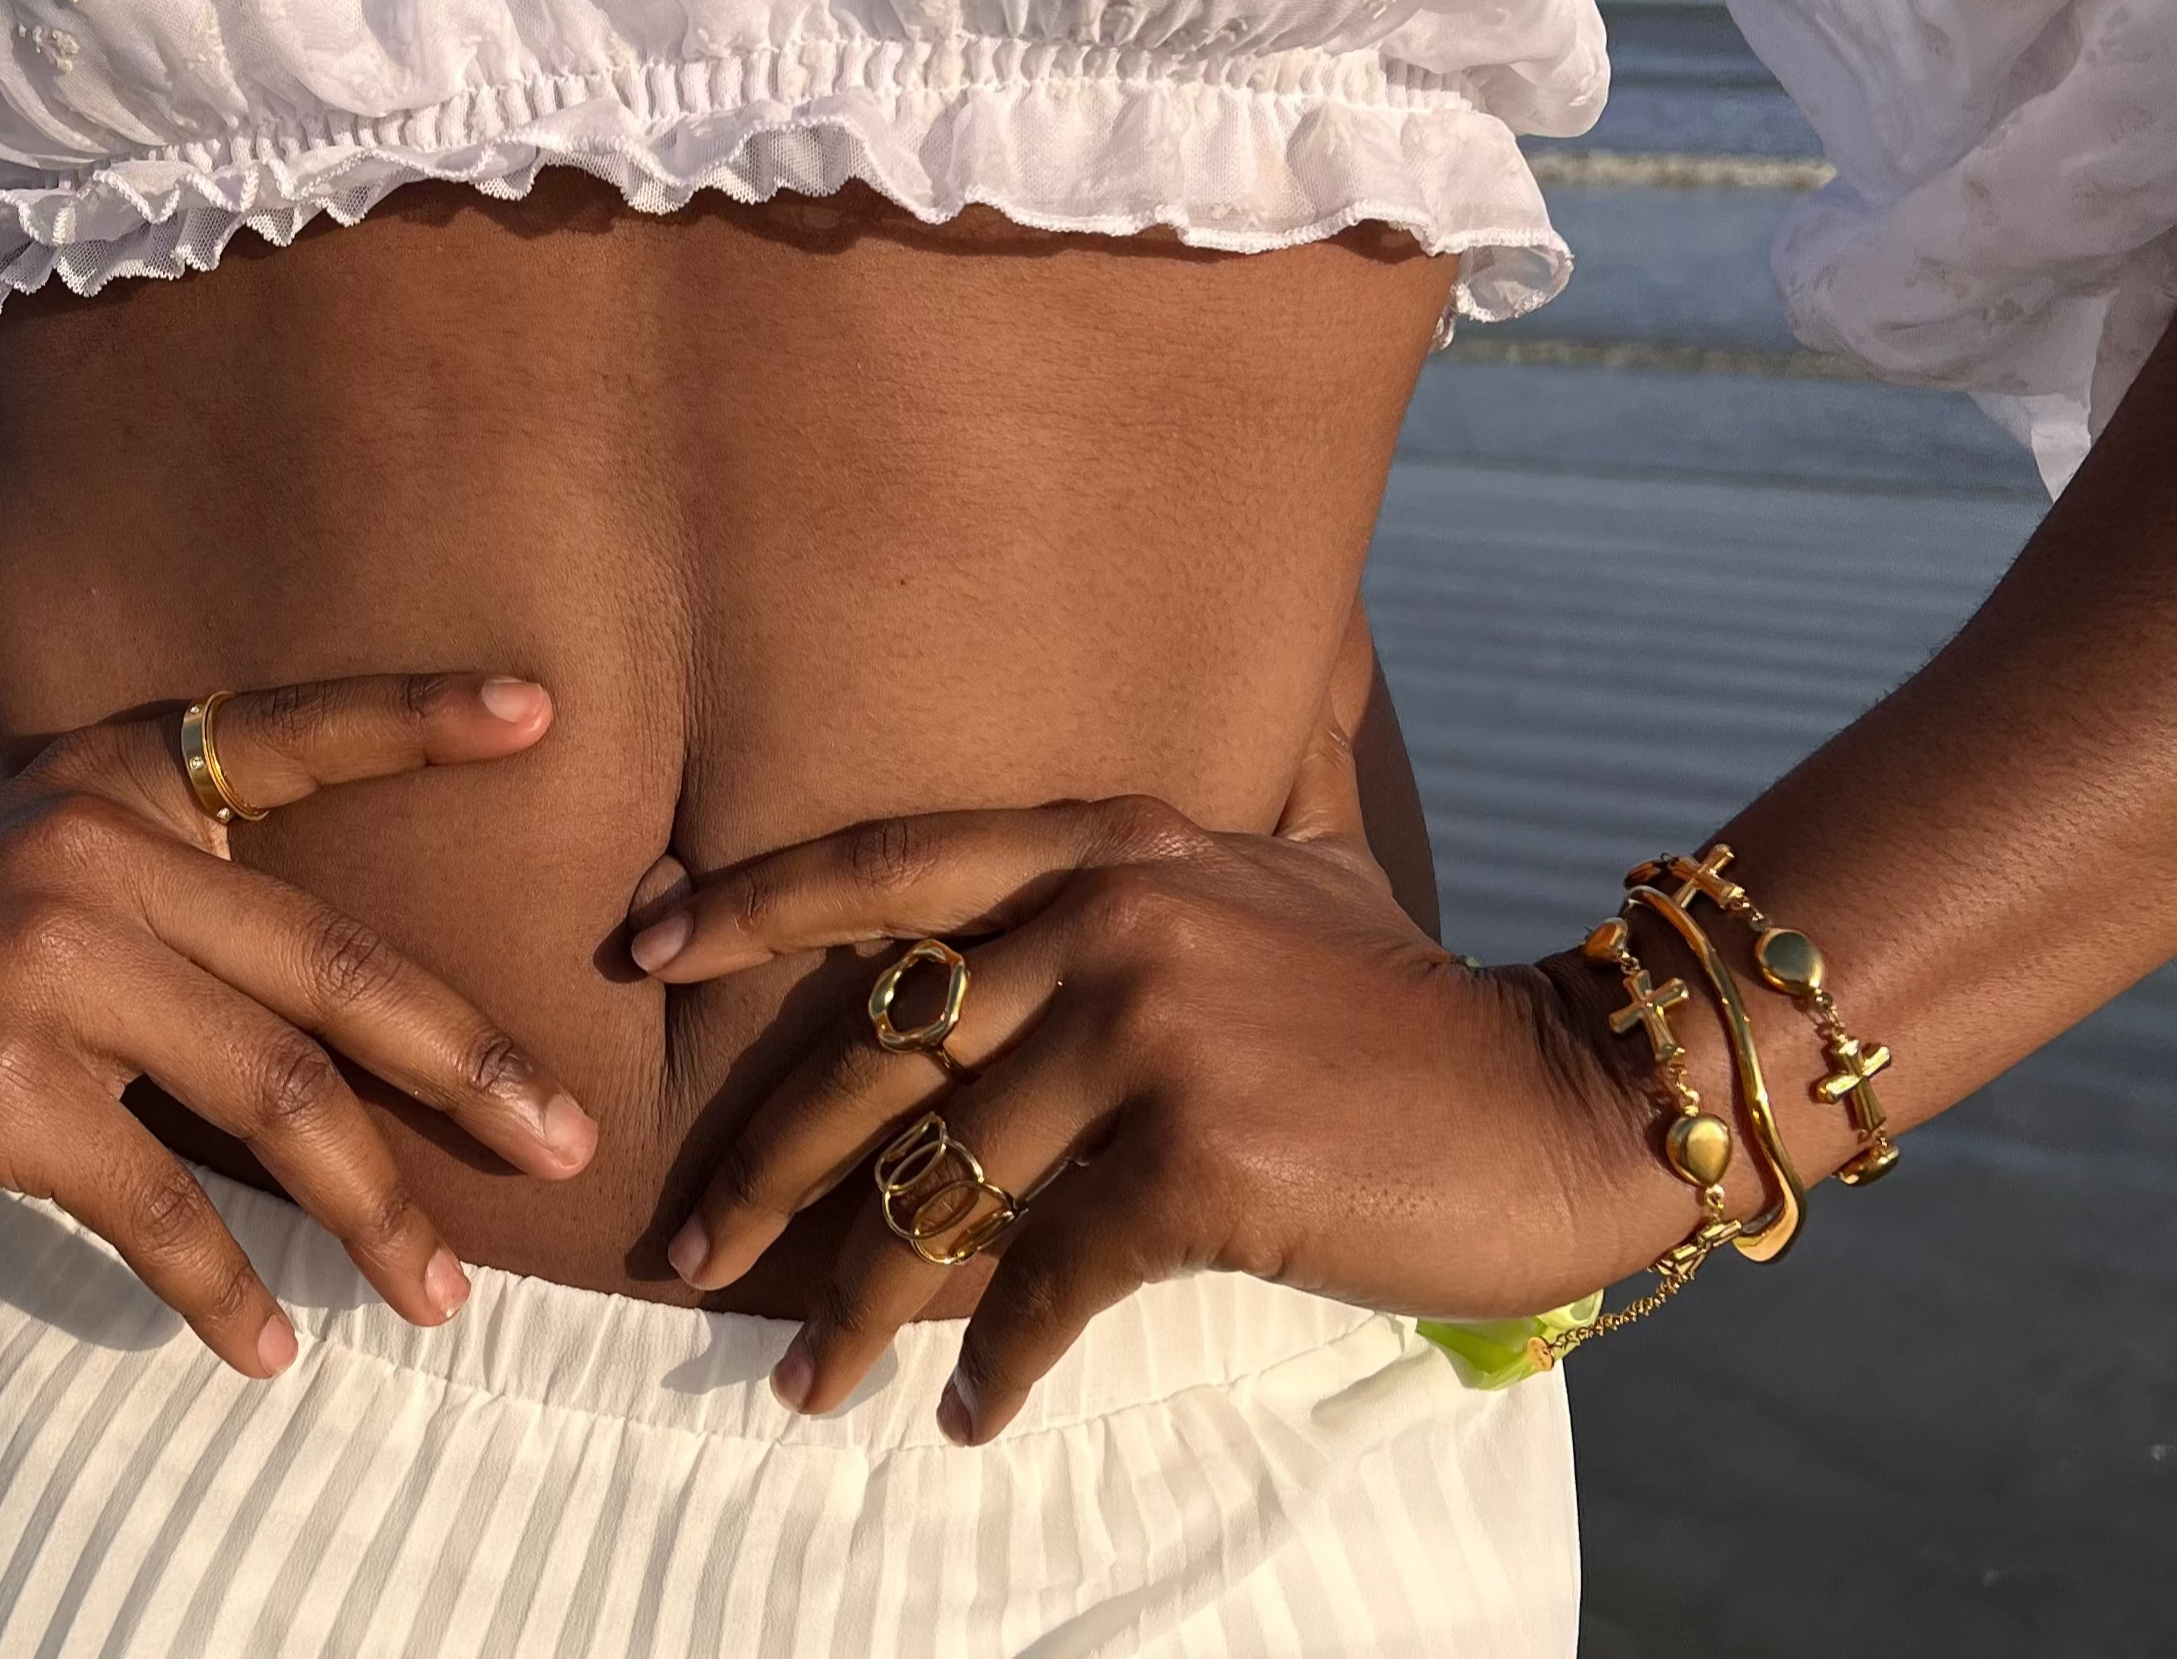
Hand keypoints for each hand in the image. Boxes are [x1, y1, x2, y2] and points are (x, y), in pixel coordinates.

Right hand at [0, 674, 598, 1378]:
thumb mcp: (37, 862)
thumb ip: (170, 882)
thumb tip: (344, 1002)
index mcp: (114, 778)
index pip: (286, 735)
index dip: (415, 719)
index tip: (541, 711)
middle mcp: (93, 850)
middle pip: (331, 968)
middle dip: (466, 1066)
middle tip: (563, 1138)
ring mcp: (48, 964)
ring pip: (272, 1094)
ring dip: (371, 1207)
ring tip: (439, 1292)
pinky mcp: (3, 1087)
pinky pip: (159, 1202)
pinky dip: (226, 1286)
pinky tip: (273, 1344)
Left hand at [624, 662, 1660, 1442]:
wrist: (1558, 1096)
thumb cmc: (1406, 997)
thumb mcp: (1295, 865)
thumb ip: (1190, 831)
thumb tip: (1155, 780)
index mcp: (1111, 845)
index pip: (889, 864)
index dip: (754, 903)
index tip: (640, 946)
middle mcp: (1111, 920)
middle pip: (881, 1054)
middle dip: (767, 1162)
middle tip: (684, 1247)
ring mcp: (1151, 1035)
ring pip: (944, 1185)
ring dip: (858, 1300)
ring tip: (804, 1377)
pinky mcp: (1198, 1163)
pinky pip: (1049, 1278)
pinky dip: (1000, 1362)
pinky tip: (966, 1417)